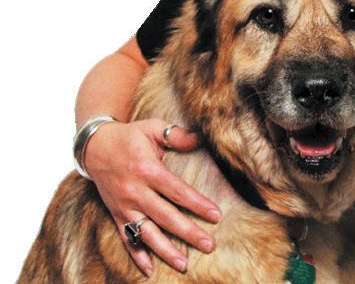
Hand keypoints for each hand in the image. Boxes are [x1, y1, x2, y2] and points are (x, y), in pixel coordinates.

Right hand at [83, 118, 220, 276]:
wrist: (94, 146)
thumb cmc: (130, 136)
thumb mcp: (153, 127)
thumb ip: (177, 135)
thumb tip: (201, 138)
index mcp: (147, 169)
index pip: (177, 191)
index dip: (197, 204)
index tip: (216, 215)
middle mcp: (135, 191)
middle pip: (165, 216)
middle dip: (188, 232)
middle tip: (209, 245)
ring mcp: (124, 205)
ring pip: (146, 233)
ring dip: (165, 250)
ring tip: (184, 264)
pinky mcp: (115, 214)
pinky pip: (126, 238)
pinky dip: (137, 255)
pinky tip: (149, 269)